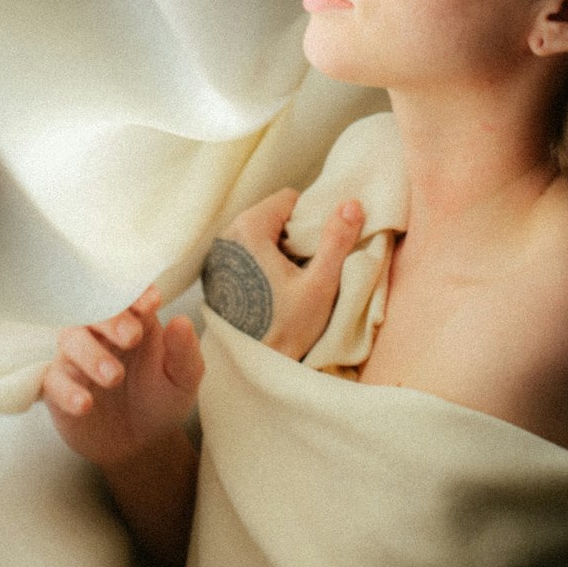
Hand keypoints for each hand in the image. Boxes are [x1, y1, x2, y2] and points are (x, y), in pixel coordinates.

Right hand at [41, 285, 203, 470]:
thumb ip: (184, 351)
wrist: (142, 445)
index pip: (128, 295)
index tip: (150, 305)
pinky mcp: (60, 388)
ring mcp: (78, 358)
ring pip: (69, 339)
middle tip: (132, 337)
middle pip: (94, 309)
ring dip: (91, 354)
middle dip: (112, 319)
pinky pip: (52, 380)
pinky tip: (85, 404)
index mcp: (135, 321)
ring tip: (114, 377)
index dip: (136, 294)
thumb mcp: (184, 378)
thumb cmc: (162, 400)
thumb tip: (181, 321)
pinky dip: (66, 390)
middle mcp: (102, 334)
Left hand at [202, 188, 363, 360]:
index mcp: (248, 229)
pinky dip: (263, 262)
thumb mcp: (320, 285)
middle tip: (307, 267)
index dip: (309, 219)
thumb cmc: (286, 328)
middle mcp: (226, 236)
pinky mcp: (216, 274)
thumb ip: (336, 240)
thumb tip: (351, 204)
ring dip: (279, 250)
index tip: (317, 249)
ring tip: (292, 281)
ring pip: (260, 234)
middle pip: (272, 214)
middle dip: (293, 235)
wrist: (252, 368)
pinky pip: (246, 252)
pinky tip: (274, 290)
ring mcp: (217, 256)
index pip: (288, 198)